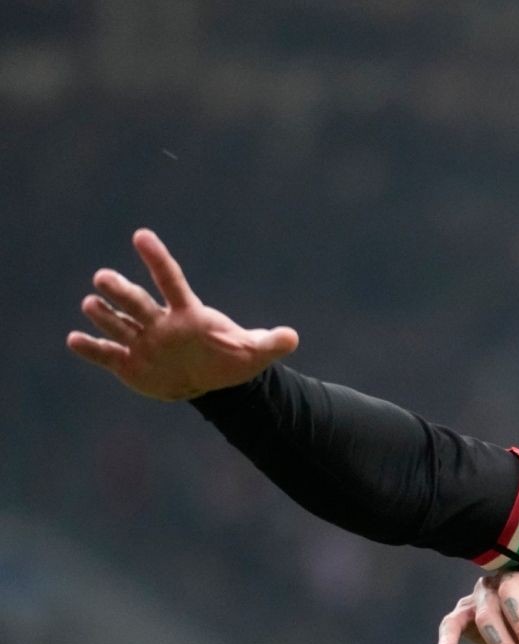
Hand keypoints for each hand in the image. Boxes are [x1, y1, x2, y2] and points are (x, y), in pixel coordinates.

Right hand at [66, 229, 297, 399]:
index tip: (142, 236)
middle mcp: (159, 322)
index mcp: (187, 314)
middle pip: (137, 301)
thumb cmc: (228, 359)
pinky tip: (74, 340)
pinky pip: (106, 354)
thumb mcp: (254, 353)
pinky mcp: (128, 363)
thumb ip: (270, 343)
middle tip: (103, 277)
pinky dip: (90, 348)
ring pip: (118, 323)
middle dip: (120, 290)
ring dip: (104, 315)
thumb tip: (292, 338)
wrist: (207, 382)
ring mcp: (141, 341)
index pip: (170, 280)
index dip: (157, 259)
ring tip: (91, 304)